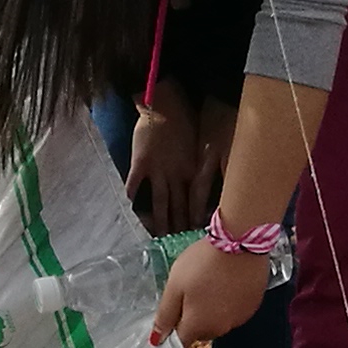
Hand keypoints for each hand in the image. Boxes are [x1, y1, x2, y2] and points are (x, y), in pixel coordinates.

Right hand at [122, 103, 224, 234]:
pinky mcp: (140, 163)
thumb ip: (207, 163)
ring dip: (159, 219)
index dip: (196, 217)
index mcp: (193, 170)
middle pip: (177, 205)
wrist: (167, 104)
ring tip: (158, 235)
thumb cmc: (188, 120)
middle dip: (178, 225)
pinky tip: (129, 206)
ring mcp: (157, 170)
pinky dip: (131, 193)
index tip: (198, 232)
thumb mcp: (203, 143)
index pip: (195, 200)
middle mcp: (176, 175)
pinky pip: (134, 182)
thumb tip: (219, 177)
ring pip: (159, 201)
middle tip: (178, 243)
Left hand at [151, 236, 273, 347]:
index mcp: (198, 326)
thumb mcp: (175, 286)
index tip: (172, 314)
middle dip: (193, 317)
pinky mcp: (252, 306)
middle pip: (200, 332)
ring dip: (212, 310)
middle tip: (191, 290)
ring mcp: (239, 318)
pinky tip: (226, 282)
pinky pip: (235, 311)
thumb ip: (165, 316)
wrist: (240, 242)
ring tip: (210, 283)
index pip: (181, 342)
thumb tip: (156, 339)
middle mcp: (221, 328)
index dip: (173, 330)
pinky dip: (229, 302)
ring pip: (218, 322)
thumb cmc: (204, 261)